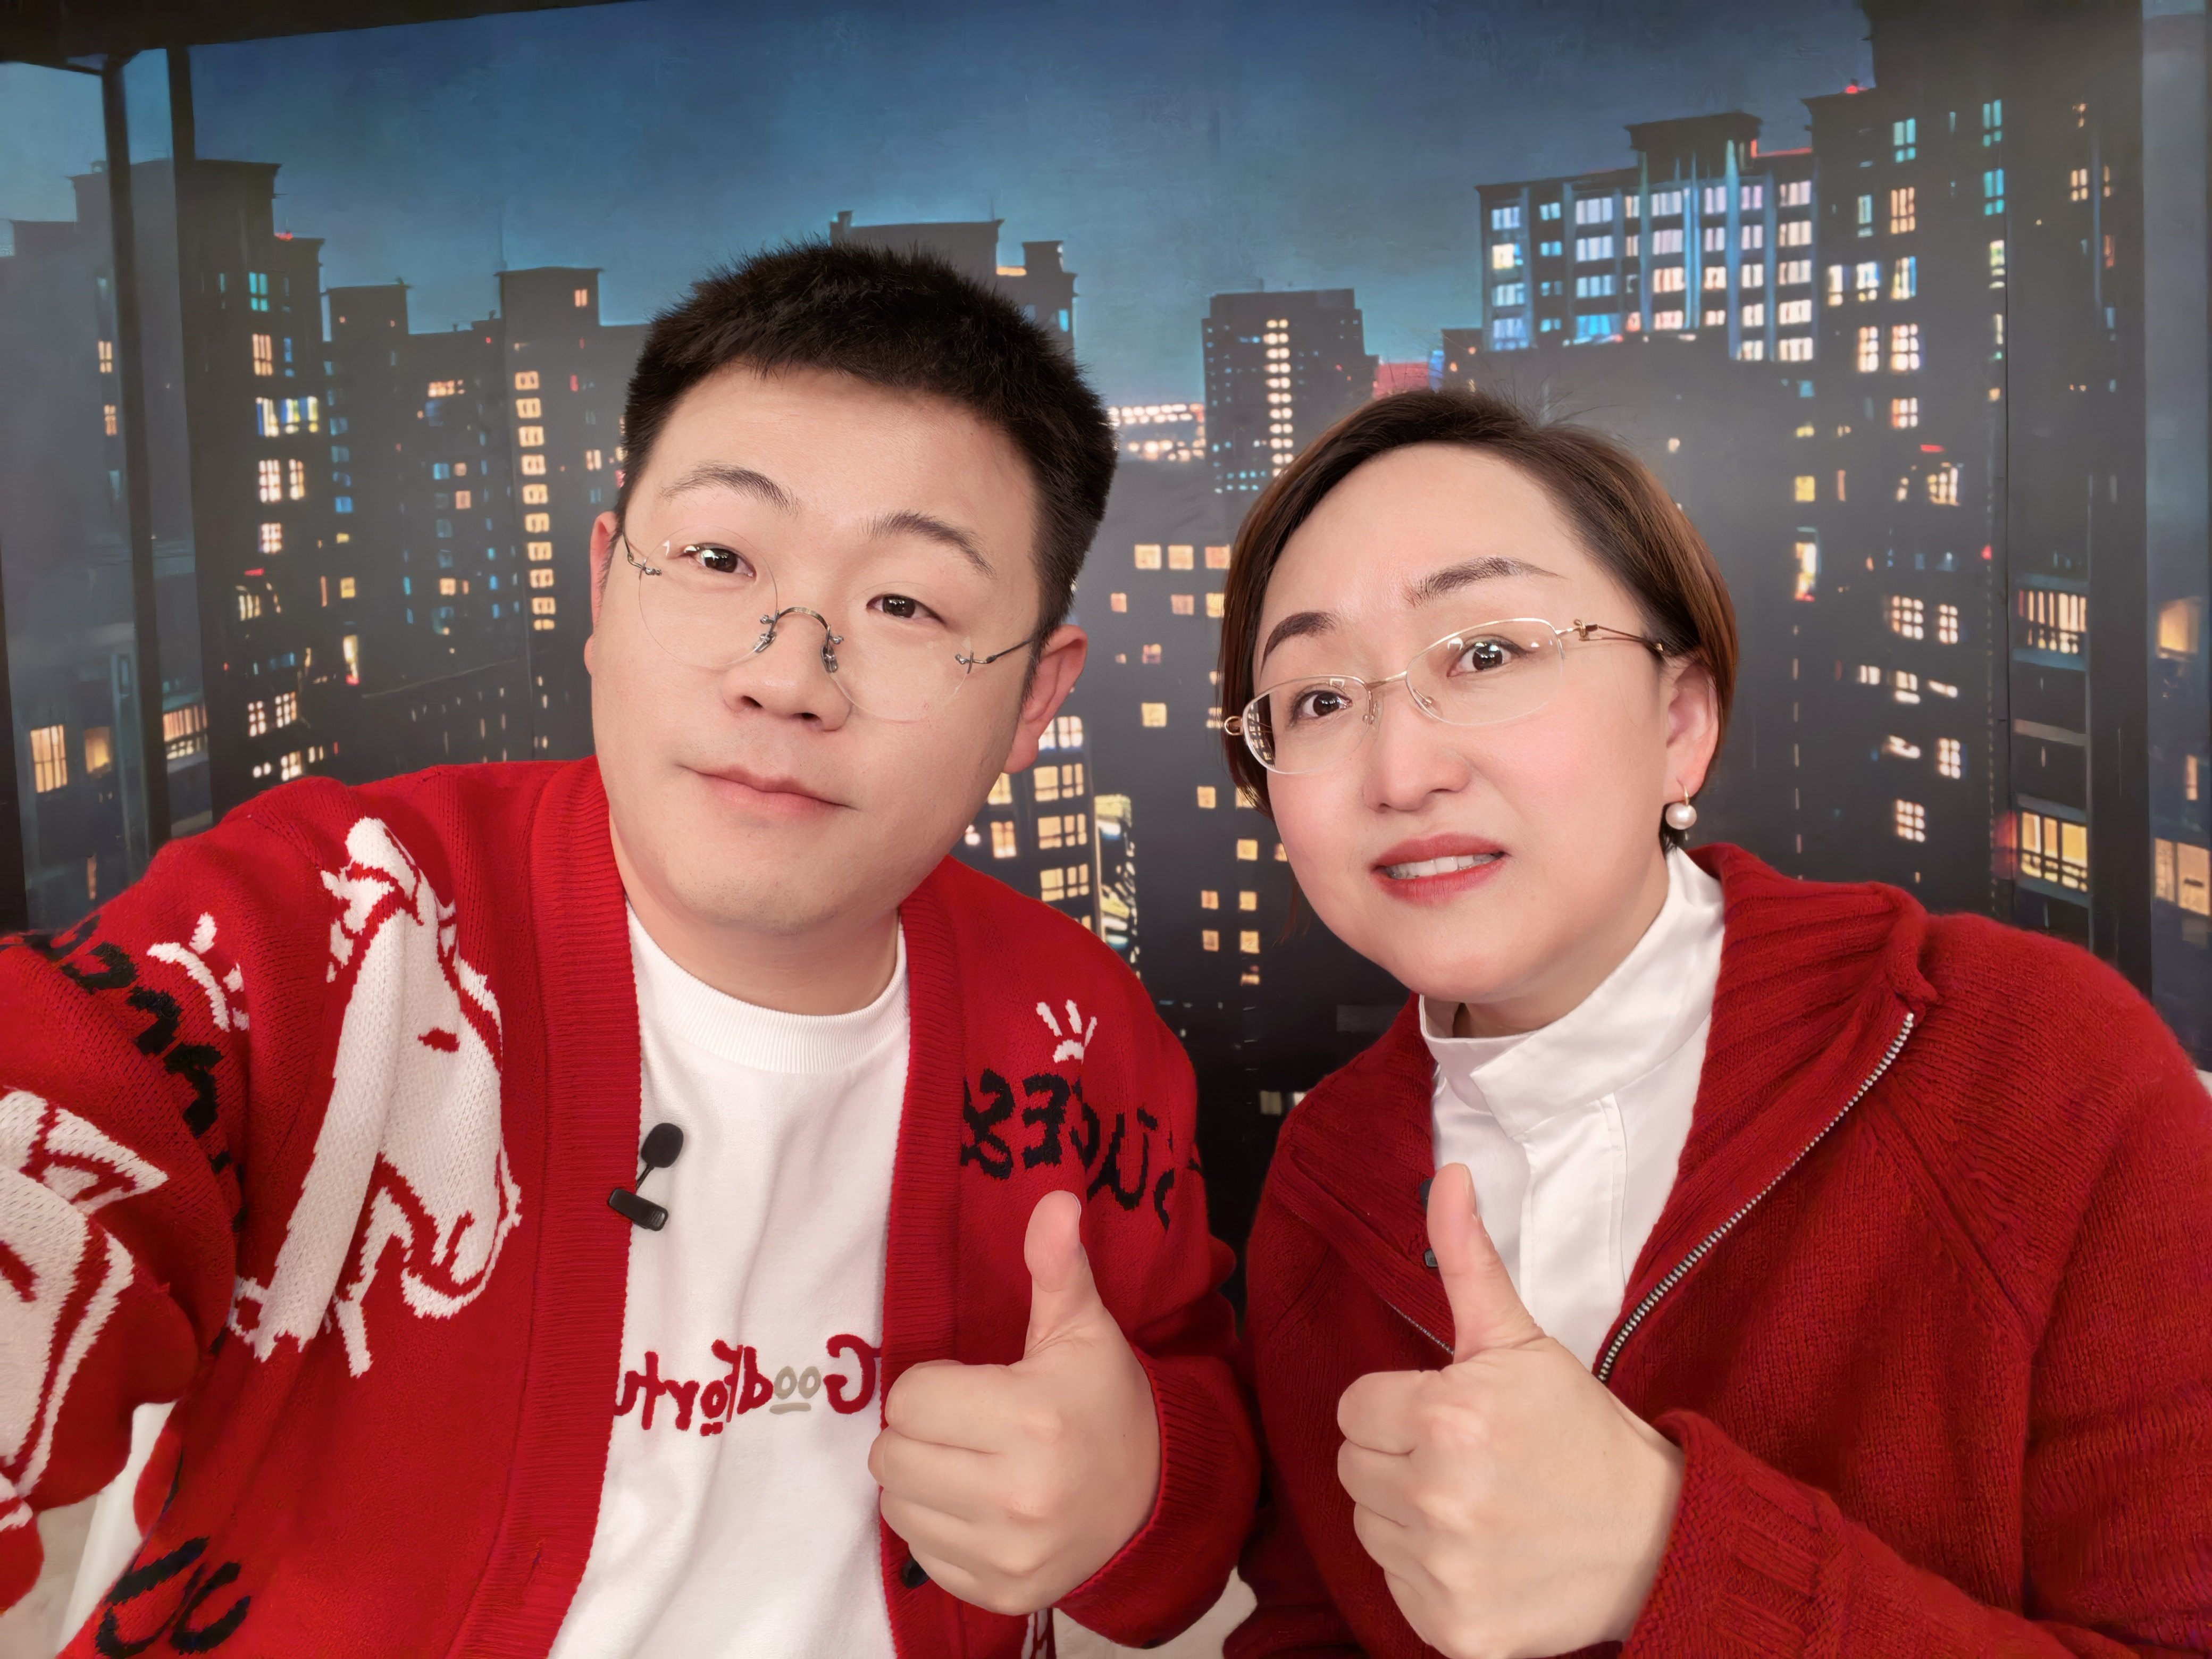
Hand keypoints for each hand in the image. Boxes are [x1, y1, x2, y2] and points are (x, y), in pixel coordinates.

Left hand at [869, 1190, 1161, 1613]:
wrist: (1155, 1499)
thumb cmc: (1104, 1402)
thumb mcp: (1083, 1329)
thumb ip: (1057, 1266)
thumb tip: (1057, 1199)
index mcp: (1033, 1419)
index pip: (910, 1399)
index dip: (931, 1386)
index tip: (969, 1386)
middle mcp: (1019, 1495)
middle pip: (891, 1455)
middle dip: (918, 1432)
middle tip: (962, 1425)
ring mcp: (1008, 1552)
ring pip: (897, 1504)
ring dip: (920, 1480)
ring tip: (967, 1463)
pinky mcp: (1001, 1592)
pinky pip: (920, 1553)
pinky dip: (936, 1527)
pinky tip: (976, 1505)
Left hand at [1335, 1163, 1683, 1658]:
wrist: (1658, 1540)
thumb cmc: (1583, 1435)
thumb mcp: (1522, 1340)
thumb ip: (1468, 1258)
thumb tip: (1444, 1174)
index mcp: (1448, 1418)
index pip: (1354, 1409)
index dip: (1399, 1408)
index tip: (1452, 1415)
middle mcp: (1439, 1498)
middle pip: (1354, 1469)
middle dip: (1400, 1458)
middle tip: (1469, 1460)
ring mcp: (1446, 1571)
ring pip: (1368, 1527)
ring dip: (1409, 1516)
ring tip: (1479, 1505)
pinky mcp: (1454, 1633)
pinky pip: (1396, 1587)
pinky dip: (1429, 1576)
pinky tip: (1482, 1557)